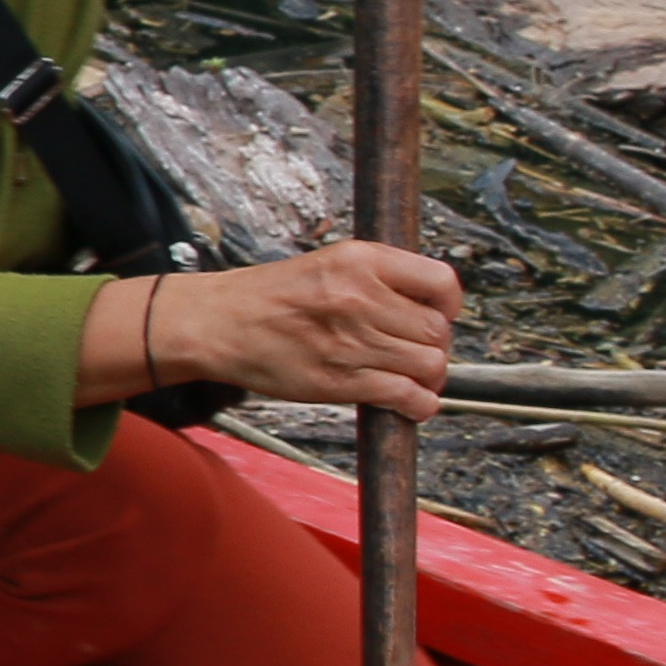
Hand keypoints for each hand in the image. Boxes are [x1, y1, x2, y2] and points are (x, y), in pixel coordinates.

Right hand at [120, 240, 458, 418]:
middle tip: (416, 353)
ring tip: (412, 378)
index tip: (440, 316)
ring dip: (429, 378)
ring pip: (429, 365)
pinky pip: (405, 396)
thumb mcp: (326, 264)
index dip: (449, 306)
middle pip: (438, 331)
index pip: (441, 283)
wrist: (215, 323)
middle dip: (435, 347)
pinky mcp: (339, 381)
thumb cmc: (267, 296)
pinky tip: (411, 403)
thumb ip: (378, 278)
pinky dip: (418, 405)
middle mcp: (359, 297)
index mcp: (359, 260)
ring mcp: (350, 341)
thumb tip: (429, 307)